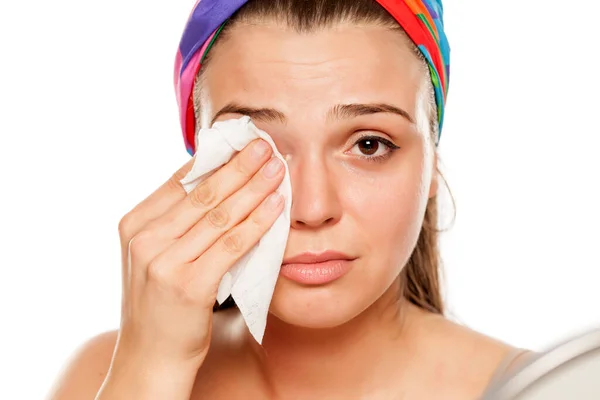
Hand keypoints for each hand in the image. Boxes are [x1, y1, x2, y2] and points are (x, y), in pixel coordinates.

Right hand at [113, 138, 284, 367]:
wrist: (150, 357)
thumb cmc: (162, 304)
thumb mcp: (157, 256)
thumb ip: (177, 222)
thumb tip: (217, 182)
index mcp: (134, 225)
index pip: (180, 180)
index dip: (216, 158)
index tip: (242, 141)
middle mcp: (145, 239)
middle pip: (202, 192)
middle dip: (239, 166)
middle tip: (266, 145)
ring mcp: (163, 262)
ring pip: (219, 215)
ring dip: (253, 188)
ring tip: (277, 169)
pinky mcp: (188, 285)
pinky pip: (231, 244)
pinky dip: (257, 222)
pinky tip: (276, 207)